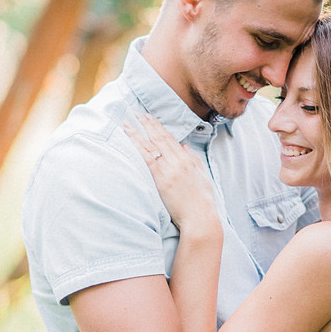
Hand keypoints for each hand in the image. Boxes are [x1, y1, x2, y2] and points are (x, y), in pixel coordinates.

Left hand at [123, 115, 218, 234]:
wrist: (201, 218)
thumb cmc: (202, 201)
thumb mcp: (202, 176)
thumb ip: (194, 160)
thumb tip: (185, 146)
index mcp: (187, 160)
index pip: (170, 139)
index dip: (158, 127)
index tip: (150, 118)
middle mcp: (178, 162)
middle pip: (159, 139)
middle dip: (147, 124)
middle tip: (136, 113)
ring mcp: (169, 171)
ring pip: (151, 147)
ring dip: (138, 133)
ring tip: (128, 123)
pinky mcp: (161, 181)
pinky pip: (147, 161)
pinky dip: (138, 149)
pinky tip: (130, 141)